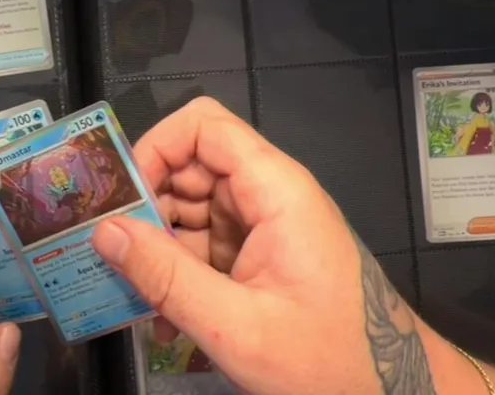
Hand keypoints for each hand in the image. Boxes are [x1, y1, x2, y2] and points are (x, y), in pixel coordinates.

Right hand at [89, 97, 391, 394]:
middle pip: (190, 168)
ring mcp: (265, 226)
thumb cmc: (329, 360)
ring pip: (190, 210)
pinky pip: (204, 247)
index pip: (203, 126)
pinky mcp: (261, 257)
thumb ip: (165, 277)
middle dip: (146, 208)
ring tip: (135, 300)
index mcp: (275, 190)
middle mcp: (269, 196)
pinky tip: (164, 320)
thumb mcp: (235, 326)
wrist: (389, 393)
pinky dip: (178, 275)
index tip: (120, 200)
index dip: (154, 148)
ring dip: (157, 251)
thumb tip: (104, 232)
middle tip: (110, 256)